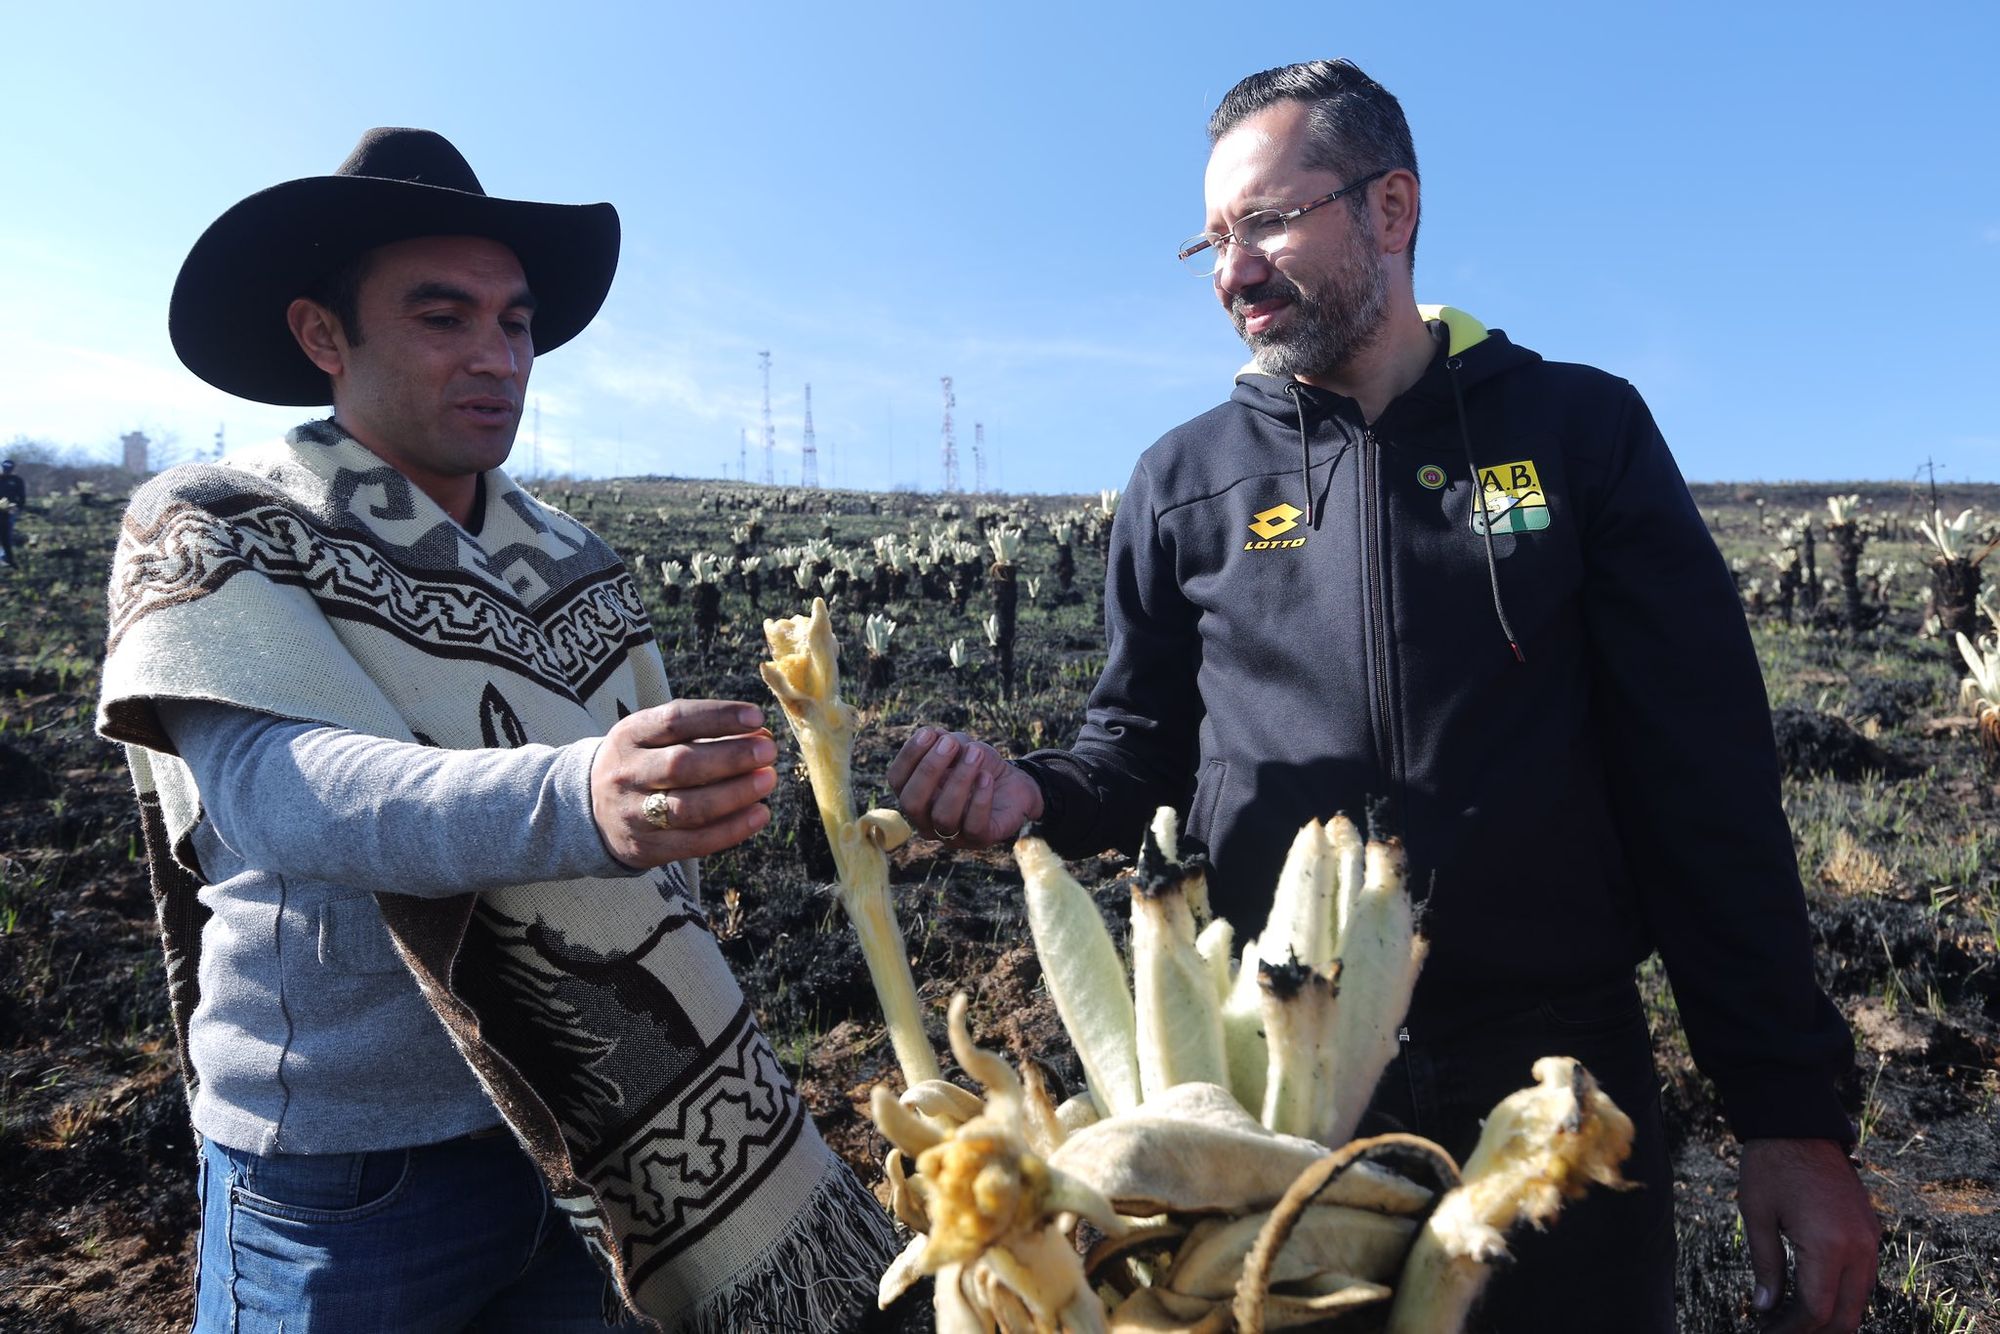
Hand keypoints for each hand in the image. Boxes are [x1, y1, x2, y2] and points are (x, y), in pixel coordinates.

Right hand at [591, 700, 775, 867]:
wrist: (589, 809)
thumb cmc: (643, 762)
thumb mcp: (656, 736)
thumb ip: (704, 733)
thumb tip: (761, 734)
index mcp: (630, 735)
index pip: (675, 720)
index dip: (718, 717)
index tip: (756, 717)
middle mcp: (627, 773)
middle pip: (682, 765)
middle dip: (731, 757)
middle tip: (768, 751)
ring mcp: (633, 814)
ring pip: (689, 807)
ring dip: (735, 794)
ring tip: (768, 780)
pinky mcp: (646, 848)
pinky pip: (694, 843)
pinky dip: (732, 829)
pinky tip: (760, 814)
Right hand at [887, 726, 1043, 846]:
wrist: (1013, 784)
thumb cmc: (978, 765)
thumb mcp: (960, 747)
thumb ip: (944, 741)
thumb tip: (934, 736)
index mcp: (914, 795)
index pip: (896, 780)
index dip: (908, 755)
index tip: (929, 733)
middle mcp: (926, 821)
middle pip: (912, 803)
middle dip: (929, 769)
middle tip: (951, 743)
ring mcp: (951, 835)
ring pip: (943, 816)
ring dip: (959, 780)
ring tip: (976, 754)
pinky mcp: (979, 840)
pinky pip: (974, 826)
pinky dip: (980, 799)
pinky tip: (986, 777)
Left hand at [1738, 1137, 1879, 1332]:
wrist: (1799, 1124)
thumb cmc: (1771, 1165)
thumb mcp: (1756, 1216)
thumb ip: (1764, 1265)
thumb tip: (1764, 1307)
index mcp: (1828, 1244)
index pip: (1817, 1310)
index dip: (1792, 1329)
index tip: (1767, 1331)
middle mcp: (1859, 1246)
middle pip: (1847, 1315)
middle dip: (1815, 1331)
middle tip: (1782, 1331)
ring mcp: (1870, 1238)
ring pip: (1859, 1299)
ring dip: (1831, 1315)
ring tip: (1793, 1319)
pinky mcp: (1871, 1229)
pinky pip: (1863, 1276)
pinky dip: (1842, 1293)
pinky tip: (1813, 1294)